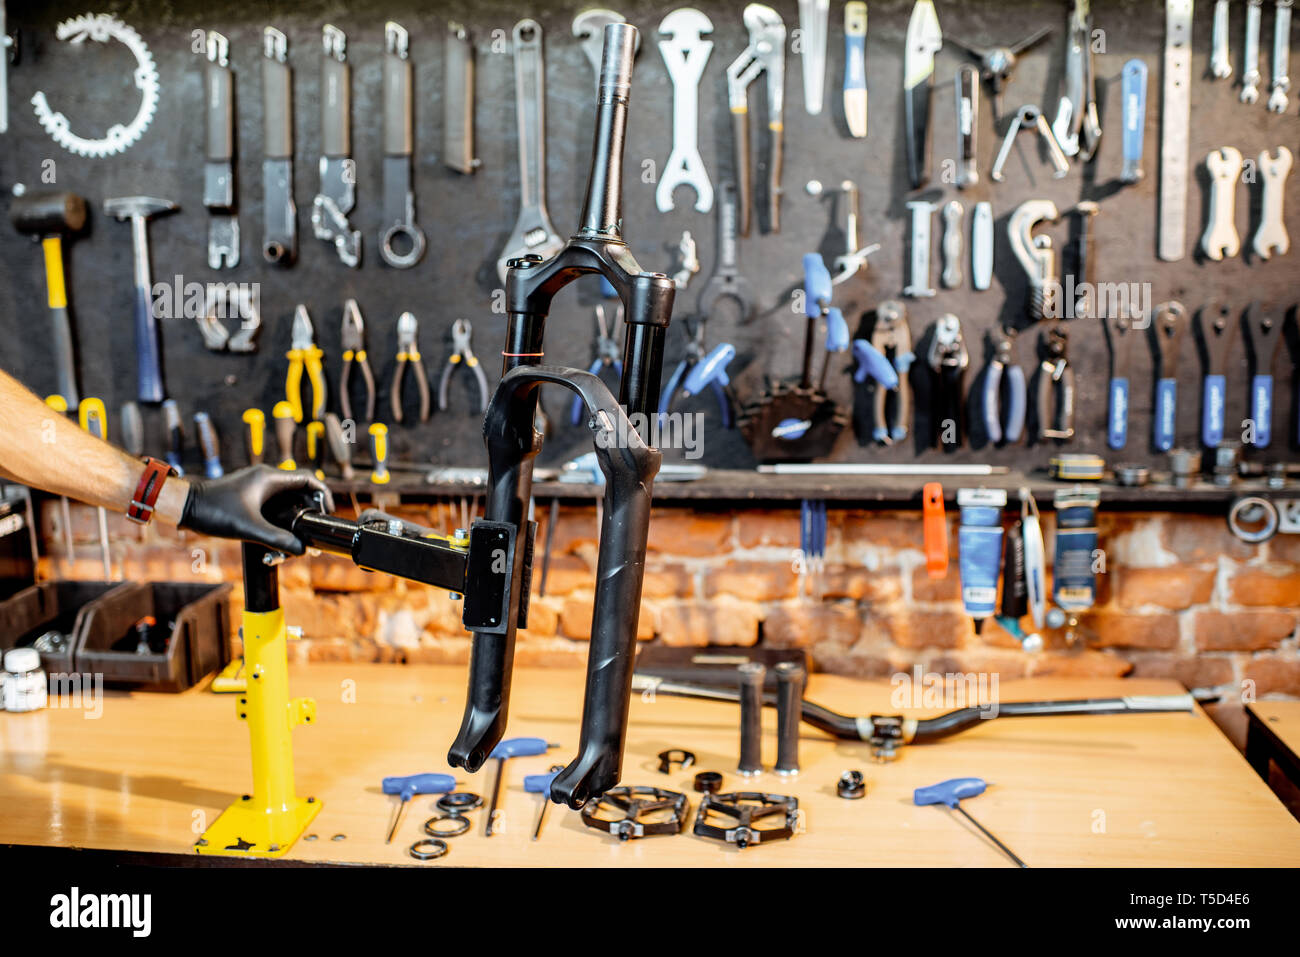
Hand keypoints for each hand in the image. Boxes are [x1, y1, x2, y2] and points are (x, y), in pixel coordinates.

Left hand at [179, 465, 334, 553]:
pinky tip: (278, 541)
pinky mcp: (249, 498)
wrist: (183, 507)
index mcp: (269, 478)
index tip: (327, 512)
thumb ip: (277, 539)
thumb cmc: (213, 511)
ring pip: (287, 502)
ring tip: (297, 541)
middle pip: (300, 491)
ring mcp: (257, 488)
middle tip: (314, 531)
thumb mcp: (249, 528)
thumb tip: (302, 550)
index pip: (308, 478)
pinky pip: (273, 508)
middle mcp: (265, 479)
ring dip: (294, 519)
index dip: (322, 494)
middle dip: (310, 511)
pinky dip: (280, 522)